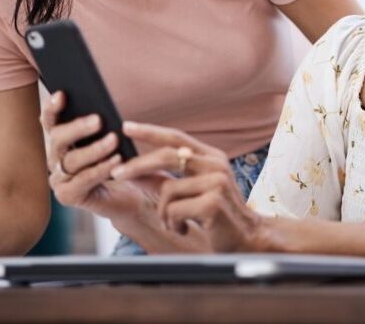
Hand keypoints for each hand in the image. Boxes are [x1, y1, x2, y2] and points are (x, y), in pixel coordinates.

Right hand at [41, 90, 122, 210]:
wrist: (132, 192)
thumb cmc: (122, 159)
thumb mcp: (113, 137)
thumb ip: (102, 124)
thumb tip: (101, 107)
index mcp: (62, 138)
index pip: (51, 120)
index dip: (53, 108)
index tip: (62, 94)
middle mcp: (55, 157)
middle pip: (58, 139)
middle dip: (77, 128)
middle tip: (98, 120)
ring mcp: (59, 178)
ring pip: (71, 160)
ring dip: (94, 149)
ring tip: (114, 140)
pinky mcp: (67, 196)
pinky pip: (83, 180)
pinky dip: (100, 169)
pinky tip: (117, 160)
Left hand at [111, 122, 261, 251]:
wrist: (247, 239)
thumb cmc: (216, 216)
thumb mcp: (192, 191)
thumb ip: (168, 178)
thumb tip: (134, 170)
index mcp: (212, 156)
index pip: (176, 136)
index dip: (150, 130)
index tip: (126, 125)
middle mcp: (216, 164)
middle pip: (167, 155)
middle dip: (138, 165)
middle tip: (117, 174)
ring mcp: (216, 182)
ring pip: (167, 189)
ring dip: (163, 212)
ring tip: (174, 222)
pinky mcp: (212, 203)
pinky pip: (173, 210)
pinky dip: (172, 223)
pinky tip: (184, 228)